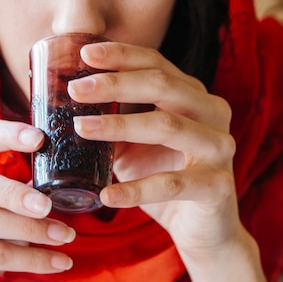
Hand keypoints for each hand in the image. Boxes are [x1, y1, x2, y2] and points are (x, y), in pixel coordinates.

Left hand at [69, 41, 238, 260]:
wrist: (202, 229)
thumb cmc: (164, 176)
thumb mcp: (134, 144)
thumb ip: (112, 120)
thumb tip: (63, 103)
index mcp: (192, 94)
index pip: (156, 64)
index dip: (121, 55)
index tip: (85, 53)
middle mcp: (211, 112)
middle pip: (163, 85)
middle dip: (115, 83)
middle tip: (75, 89)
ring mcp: (219, 147)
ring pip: (167, 126)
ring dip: (120, 126)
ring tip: (80, 128)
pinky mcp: (217, 185)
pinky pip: (172, 183)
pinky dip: (136, 189)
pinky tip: (106, 195)